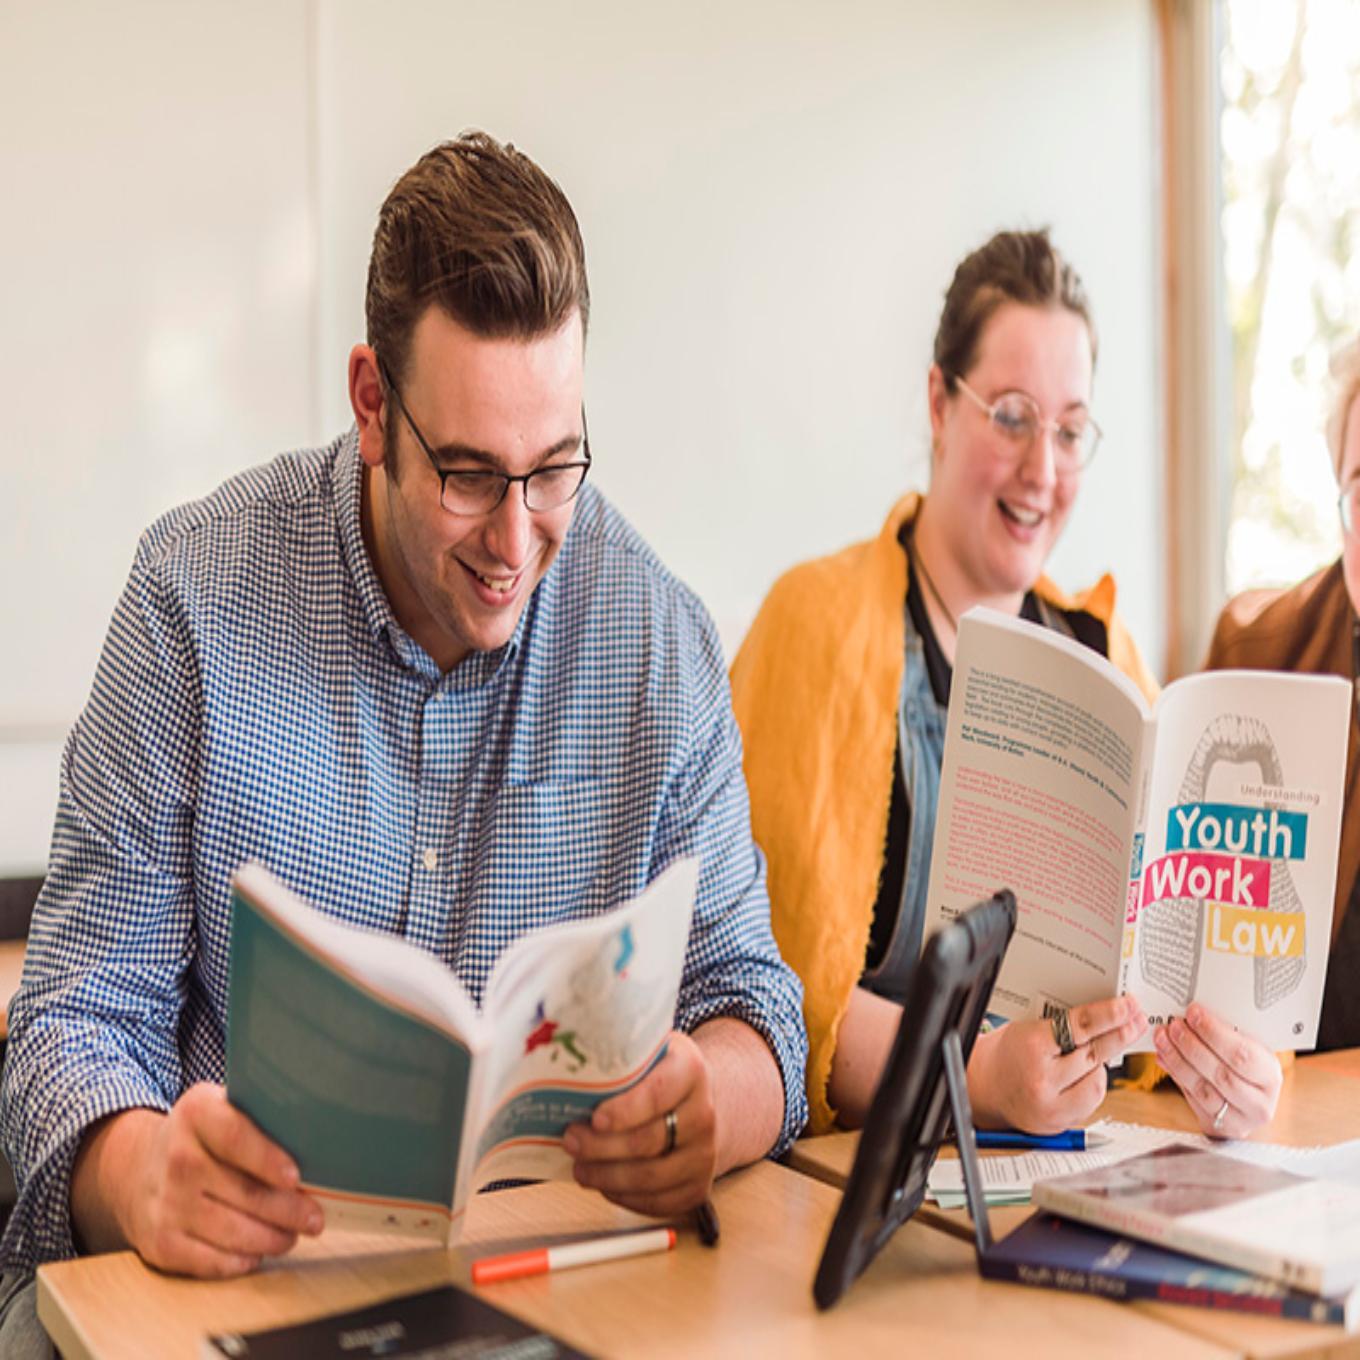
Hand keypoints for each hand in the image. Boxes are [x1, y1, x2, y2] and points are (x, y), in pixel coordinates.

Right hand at [73, 1083, 323, 1276]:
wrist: (136, 1166)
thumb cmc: (202, 1135)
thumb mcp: (222, 1106)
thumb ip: (261, 1113)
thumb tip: (321, 1131)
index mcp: (197, 1114)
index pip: (236, 1137)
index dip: (267, 1159)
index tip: (295, 1177)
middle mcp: (177, 1158)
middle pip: (243, 1192)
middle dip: (287, 1211)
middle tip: (315, 1219)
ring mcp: (166, 1203)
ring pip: (231, 1231)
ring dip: (270, 1239)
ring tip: (293, 1236)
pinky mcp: (159, 1242)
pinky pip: (207, 1260)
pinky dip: (238, 1262)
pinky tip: (257, 1255)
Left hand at [563, 1029, 715, 1216]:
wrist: (693, 1102)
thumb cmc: (655, 1075)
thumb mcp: (643, 1051)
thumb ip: (614, 1055)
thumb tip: (560, 1064)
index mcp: (689, 1069)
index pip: (658, 1093)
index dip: (625, 1110)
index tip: (594, 1118)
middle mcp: (704, 1113)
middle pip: (648, 1140)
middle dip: (601, 1146)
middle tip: (570, 1141)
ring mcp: (705, 1155)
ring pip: (651, 1177)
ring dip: (607, 1176)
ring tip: (580, 1167)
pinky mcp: (697, 1187)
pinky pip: (657, 1203)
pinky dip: (624, 1197)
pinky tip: (604, 1184)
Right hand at [968, 995, 1146, 1132]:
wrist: (983, 1087)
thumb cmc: (1005, 1053)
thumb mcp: (1027, 1028)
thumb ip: (1062, 1026)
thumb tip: (1104, 1016)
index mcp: (1031, 1046)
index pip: (1081, 1026)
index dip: (1110, 1014)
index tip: (1128, 1006)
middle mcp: (1042, 1078)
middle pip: (1095, 1053)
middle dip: (1121, 1034)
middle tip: (1137, 1020)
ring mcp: (1052, 1104)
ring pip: (1098, 1080)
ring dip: (1105, 1062)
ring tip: (1105, 1046)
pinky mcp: (1059, 1123)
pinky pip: (1091, 1100)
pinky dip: (1094, 1084)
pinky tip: (1089, 1073)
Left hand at [1152, 1002, 1282, 1137]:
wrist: (1248, 1102)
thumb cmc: (1246, 1067)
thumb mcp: (1248, 1049)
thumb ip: (1226, 1035)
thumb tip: (1193, 1014)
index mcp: (1271, 1076)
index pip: (1242, 1055)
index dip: (1214, 1033)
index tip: (1193, 1012)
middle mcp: (1260, 1103)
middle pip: (1221, 1074)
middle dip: (1192, 1046)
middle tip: (1174, 1025)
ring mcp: (1240, 1120)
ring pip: (1203, 1089)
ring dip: (1178, 1060)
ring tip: (1163, 1038)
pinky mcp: (1217, 1128)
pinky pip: (1192, 1099)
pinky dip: (1175, 1074)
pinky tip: (1164, 1056)